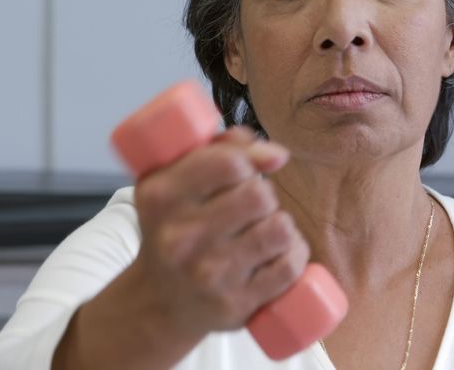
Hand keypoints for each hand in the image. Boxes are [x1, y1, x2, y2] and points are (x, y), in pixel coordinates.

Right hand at [131, 125, 309, 334]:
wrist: (159, 303)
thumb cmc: (176, 229)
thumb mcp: (176, 182)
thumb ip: (221, 150)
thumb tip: (277, 155)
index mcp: (161, 197)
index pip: (228, 163)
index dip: (249, 160)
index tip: (246, 172)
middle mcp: (180, 237)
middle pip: (259, 194)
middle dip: (265, 195)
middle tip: (252, 208)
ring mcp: (208, 274)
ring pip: (280, 228)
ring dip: (281, 225)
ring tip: (264, 230)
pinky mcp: (235, 303)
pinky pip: (289, 266)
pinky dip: (294, 254)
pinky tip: (279, 253)